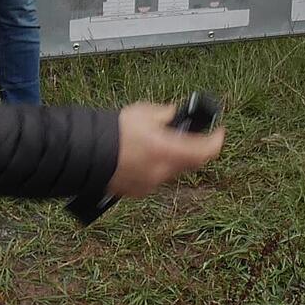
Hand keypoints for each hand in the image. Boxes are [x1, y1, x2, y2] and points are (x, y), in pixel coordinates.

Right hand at [105, 101, 225, 198]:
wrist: (86, 153)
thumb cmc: (114, 132)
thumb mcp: (144, 113)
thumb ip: (166, 114)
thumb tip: (176, 114)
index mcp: (167, 150)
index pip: (205, 151)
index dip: (216, 141)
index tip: (219, 132)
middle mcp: (162, 171)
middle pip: (191, 163)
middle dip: (194, 148)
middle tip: (193, 136)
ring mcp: (150, 183)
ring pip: (172, 171)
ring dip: (173, 157)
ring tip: (160, 143)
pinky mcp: (138, 191)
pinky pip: (156, 178)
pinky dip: (156, 167)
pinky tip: (144, 156)